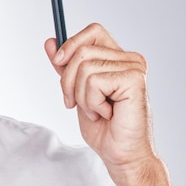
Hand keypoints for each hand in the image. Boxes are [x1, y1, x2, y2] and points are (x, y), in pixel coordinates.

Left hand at [44, 23, 154, 170]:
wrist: (120, 154)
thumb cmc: (103, 127)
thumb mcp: (76, 91)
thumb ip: (65, 67)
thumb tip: (51, 42)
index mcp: (118, 58)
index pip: (93, 31)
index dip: (71, 43)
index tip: (58, 62)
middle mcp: (130, 59)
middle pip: (82, 50)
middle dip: (68, 80)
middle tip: (75, 103)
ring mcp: (134, 67)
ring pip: (85, 66)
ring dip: (81, 96)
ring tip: (95, 111)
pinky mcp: (134, 79)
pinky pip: (94, 81)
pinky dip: (91, 102)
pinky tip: (106, 113)